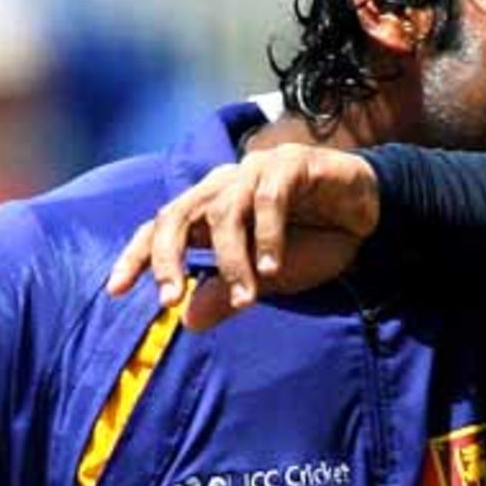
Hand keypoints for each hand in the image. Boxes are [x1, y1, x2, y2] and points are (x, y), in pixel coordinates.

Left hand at [106, 146, 381, 329]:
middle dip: (166, 257)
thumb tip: (188, 321)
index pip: (160, 228)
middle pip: (176, 213)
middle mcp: (225, 186)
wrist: (368, 220)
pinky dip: (268, 234)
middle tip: (169, 297)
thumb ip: (227, 298)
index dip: (136, 257)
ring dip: (230, 260)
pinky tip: (274, 267)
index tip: (116, 291)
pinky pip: (269, 196)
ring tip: (248, 299)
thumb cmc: (313, 244)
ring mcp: (256, 171)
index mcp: (211, 211)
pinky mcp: (292, 163)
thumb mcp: (265, 282)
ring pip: (223, 211)